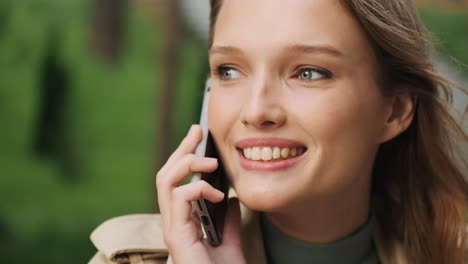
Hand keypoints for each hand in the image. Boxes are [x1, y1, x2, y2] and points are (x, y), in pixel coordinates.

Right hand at [156, 125, 245, 263]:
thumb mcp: (230, 238)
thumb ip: (228, 218)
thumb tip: (233, 196)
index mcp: (183, 219)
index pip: (177, 180)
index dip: (184, 154)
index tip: (198, 134)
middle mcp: (173, 221)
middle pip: (166, 174)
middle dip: (181, 149)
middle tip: (197, 131)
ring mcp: (173, 228)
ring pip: (166, 182)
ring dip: (187, 164)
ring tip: (209, 161)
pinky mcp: (177, 237)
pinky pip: (179, 200)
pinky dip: (196, 189)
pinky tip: (216, 193)